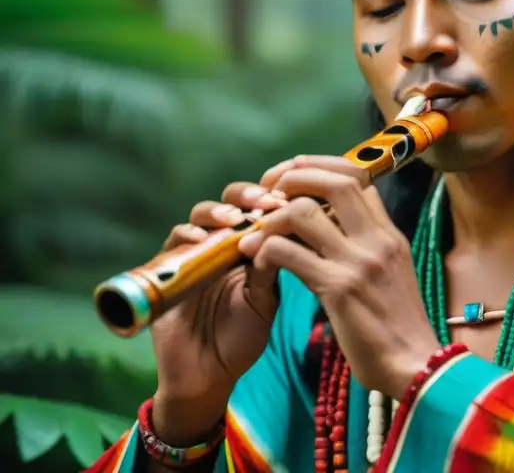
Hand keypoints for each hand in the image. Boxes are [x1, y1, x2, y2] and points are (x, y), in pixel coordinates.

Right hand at [148, 183, 287, 444]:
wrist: (205, 375)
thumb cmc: (240, 339)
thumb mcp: (263, 303)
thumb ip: (270, 269)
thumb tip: (283, 232)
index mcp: (252, 249)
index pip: (261, 210)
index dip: (273, 200)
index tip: (289, 201)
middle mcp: (222, 245)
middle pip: (231, 202)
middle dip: (246, 195)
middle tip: (263, 202)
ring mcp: (194, 255)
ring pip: (200, 216)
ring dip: (217, 211)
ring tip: (232, 218)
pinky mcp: (168, 268)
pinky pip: (173, 243)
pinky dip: (185, 235)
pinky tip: (198, 239)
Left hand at [237, 156, 440, 397]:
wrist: (416, 365)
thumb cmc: (399, 326)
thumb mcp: (393, 273)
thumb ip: (369, 246)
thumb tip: (336, 225)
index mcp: (390, 235)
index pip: (360, 177)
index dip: (322, 166)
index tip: (294, 172)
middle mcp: (378, 240)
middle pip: (336, 180)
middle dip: (295, 175)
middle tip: (268, 189)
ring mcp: (359, 262)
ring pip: (305, 211)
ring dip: (271, 216)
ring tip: (253, 232)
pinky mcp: (338, 288)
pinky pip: (289, 253)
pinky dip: (265, 249)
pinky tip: (256, 259)